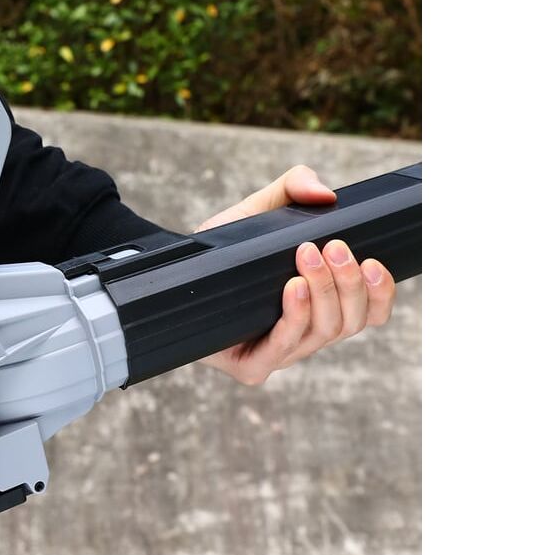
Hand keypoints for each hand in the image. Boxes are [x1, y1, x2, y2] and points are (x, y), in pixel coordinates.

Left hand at [194, 165, 396, 384]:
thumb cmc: (223, 249)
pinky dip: (295, 317)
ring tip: (308, 255)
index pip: (369, 311)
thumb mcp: (258, 210)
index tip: (372, 260)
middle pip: (350, 321)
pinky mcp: (251, 367)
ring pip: (324, 333)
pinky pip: (284, 348)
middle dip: (347, 282)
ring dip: (324, 291)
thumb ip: (292, 187)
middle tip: (334, 247)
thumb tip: (326, 193)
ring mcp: (280, 353)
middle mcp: (306, 333)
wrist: (173, 274)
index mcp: (320, 305)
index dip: (381, 292)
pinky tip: (292, 288)